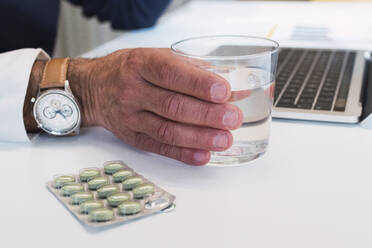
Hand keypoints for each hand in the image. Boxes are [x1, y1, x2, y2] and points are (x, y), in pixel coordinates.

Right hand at [26, 49, 242, 164]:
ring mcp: (130, 116)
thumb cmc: (132, 69)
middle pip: (172, 105)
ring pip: (166, 130)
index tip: (225, 92)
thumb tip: (234, 88)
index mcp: (140, 64)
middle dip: (206, 114)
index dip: (199, 84)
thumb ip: (194, 70)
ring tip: (224, 140)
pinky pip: (158, 147)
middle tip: (232, 119)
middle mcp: (132, 90)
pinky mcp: (131, 136)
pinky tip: (203, 155)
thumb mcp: (157, 57)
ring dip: (198, 137)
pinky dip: (183, 154)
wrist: (95, 87)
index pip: (171, 73)